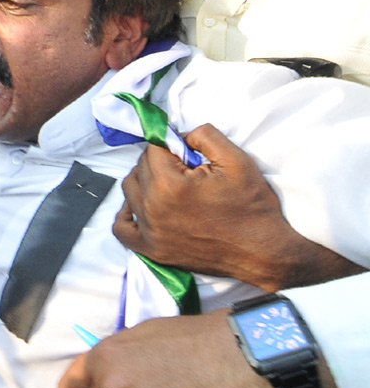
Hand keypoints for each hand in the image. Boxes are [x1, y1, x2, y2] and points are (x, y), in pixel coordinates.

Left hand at [114, 124, 358, 289]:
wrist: (265, 253)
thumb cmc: (253, 207)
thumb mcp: (237, 160)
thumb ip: (204, 135)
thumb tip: (180, 135)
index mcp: (170, 184)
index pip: (154, 148)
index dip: (171, 145)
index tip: (188, 152)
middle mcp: (153, 208)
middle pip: (141, 167)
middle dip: (160, 161)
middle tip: (187, 169)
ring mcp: (150, 232)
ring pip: (130, 191)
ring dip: (145, 181)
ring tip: (170, 184)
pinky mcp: (153, 251)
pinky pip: (122, 229)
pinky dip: (126, 214)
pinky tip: (141, 206)